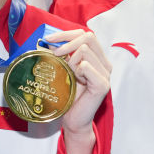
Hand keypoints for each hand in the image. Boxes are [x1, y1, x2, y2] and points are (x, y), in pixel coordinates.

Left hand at [45, 29, 111, 153]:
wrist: (73, 119)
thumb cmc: (68, 95)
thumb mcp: (64, 69)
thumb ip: (61, 54)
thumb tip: (48, 40)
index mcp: (97, 58)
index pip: (85, 34)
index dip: (66, 34)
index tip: (48, 39)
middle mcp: (105, 64)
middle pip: (88, 37)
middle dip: (67, 43)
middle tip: (56, 55)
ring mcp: (105, 74)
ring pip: (85, 51)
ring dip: (71, 60)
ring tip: (68, 74)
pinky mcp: (102, 85)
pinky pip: (86, 66)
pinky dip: (76, 71)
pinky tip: (75, 81)